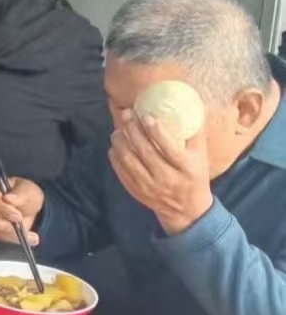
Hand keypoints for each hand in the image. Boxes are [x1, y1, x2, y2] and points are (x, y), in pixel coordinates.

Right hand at [0, 177, 43, 246]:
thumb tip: (7, 198)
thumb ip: (20, 195)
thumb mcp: (29, 192)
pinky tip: (29, 238)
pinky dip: (13, 239)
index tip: (18, 217)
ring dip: (10, 234)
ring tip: (30, 235)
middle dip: (2, 225)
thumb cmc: (26, 195)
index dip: (3, 209)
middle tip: (19, 229)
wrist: (28, 207)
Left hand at [109, 111, 213, 234]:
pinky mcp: (137, 192)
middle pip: (146, 152)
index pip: (170, 148)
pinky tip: (114, 146)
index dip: (157, 131)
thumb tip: (191, 105)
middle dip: (134, 131)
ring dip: (121, 143)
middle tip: (127, 115)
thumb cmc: (194, 175)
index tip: (147, 116)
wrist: (187, 209)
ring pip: (130, 162)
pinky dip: (116, 158)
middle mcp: (168, 179)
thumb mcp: (200, 156)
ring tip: (117, 130)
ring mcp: (151, 187)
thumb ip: (195, 133)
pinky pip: (122, 173)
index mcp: (187, 168)